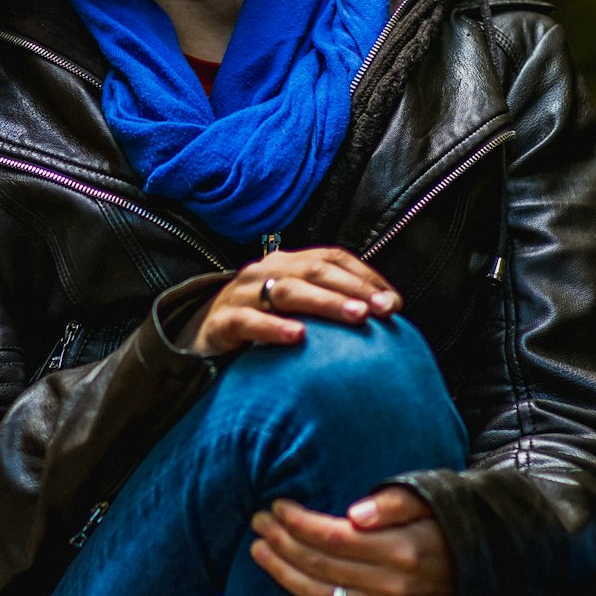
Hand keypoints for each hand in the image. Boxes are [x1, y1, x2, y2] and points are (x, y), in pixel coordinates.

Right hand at [182, 247, 401, 356]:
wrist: (201, 336)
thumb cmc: (260, 321)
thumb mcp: (293, 307)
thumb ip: (328, 306)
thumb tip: (384, 318)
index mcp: (286, 263)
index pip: (332, 258)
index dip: (365, 277)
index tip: (395, 303)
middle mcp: (265, 271)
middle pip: (314, 271)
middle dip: (354, 289)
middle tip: (384, 310)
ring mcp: (242, 293)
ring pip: (287, 291)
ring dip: (325, 303)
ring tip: (356, 317)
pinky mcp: (223, 321)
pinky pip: (249, 321)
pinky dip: (274, 328)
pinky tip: (298, 337)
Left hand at [250, 486, 454, 595]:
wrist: (495, 566)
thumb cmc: (452, 524)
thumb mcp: (430, 499)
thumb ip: (393, 503)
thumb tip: (354, 514)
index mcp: (401, 549)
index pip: (332, 536)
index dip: (297, 522)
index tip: (276, 506)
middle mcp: (394, 587)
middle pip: (321, 565)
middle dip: (282, 542)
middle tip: (259, 524)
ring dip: (286, 575)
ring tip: (262, 553)